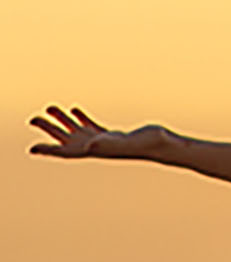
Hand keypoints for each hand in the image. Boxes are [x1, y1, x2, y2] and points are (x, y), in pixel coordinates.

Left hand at [28, 106, 167, 159]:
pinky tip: (74, 110)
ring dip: (63, 121)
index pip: (67, 153)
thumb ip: (109, 144)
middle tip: (33, 119)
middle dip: (50, 130)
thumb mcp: (129, 142)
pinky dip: (80, 119)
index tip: (32, 148)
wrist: (168, 146)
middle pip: (68, 141)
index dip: (49, 151)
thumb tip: (89, 146)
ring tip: (51, 108)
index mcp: (98, 152)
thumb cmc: (151, 145)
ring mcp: (106, 142)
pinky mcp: (114, 136)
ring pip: (78, 132)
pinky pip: (91, 128)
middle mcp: (99, 149)